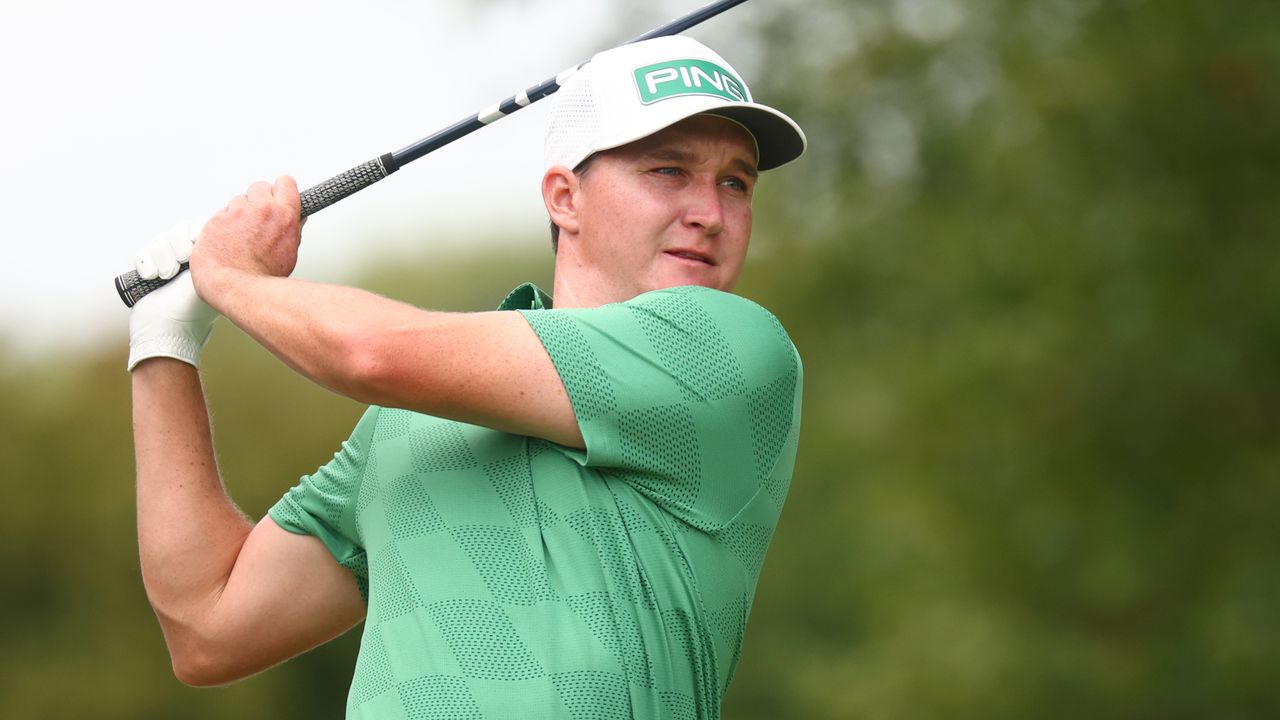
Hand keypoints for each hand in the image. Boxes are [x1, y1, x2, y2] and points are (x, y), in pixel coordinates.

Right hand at [127, 218, 219, 370]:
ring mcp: (172, 265)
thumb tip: (224, 229)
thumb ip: (215, 255)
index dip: (195, 232)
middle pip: (179, 231)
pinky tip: (151, 276)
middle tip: (176, 268)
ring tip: (164, 276)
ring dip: (159, 256)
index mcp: (212, 259)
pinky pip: (144, 252)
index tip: (192, 249)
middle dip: (174, 246)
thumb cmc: (193, 311)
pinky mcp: (153, 270)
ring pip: (161, 240)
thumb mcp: (210, 277)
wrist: (165, 332)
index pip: (203, 227)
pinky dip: (145, 262)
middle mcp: (193, 259)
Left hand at [190, 176, 303, 306]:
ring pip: (238, 201)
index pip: (285, 183)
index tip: (278, 197)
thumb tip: (296, 219)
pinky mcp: (216, 219)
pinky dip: (223, 225)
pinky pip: (221, 215)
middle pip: (259, 187)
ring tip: (241, 236)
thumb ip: (292, 229)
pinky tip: (228, 241)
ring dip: (239, 214)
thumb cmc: (263, 277)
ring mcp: (236, 213)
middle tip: (258, 219)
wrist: (236, 287)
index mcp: (283, 215)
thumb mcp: (289, 251)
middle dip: (258, 201)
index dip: (281, 191)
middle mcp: (260, 209)